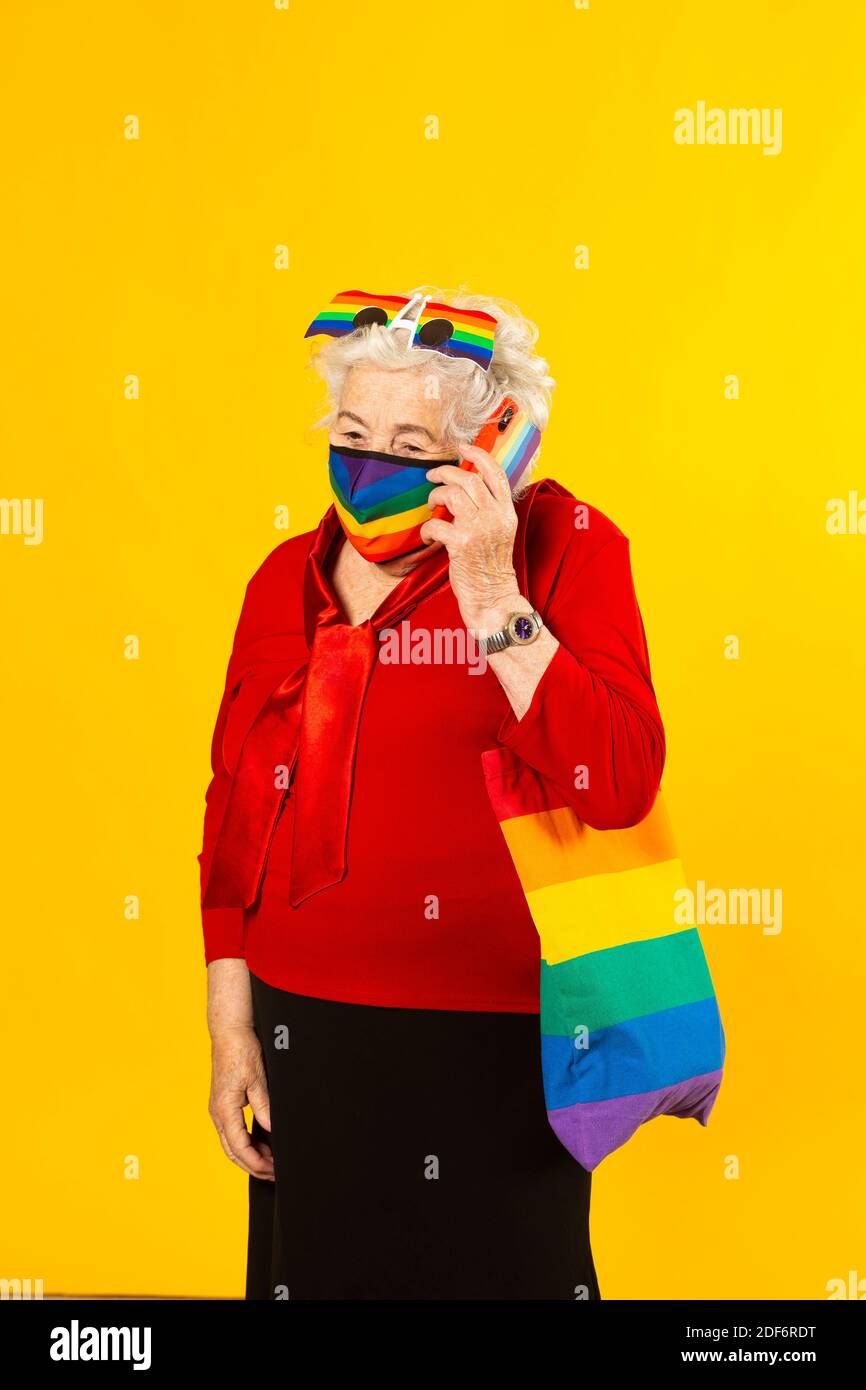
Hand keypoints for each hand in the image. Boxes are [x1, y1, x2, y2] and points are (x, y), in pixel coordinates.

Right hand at [208, 1024, 274, 1180]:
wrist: (229, 1032)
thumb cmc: (242, 1050)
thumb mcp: (257, 1079)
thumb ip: (264, 1107)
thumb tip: (272, 1131)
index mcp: (224, 1109)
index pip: (239, 1147)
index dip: (256, 1163)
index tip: (273, 1171)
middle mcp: (217, 1112)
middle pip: (232, 1151)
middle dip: (253, 1166)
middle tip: (274, 1174)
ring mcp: (218, 1109)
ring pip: (232, 1143)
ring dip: (250, 1155)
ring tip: (272, 1162)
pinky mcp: (223, 1104)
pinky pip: (233, 1131)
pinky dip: (247, 1142)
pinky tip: (262, 1144)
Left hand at [420, 443, 524, 631]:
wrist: (494, 598)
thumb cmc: (492, 567)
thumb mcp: (500, 532)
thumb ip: (489, 510)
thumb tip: (465, 488)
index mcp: (507, 512)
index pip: (495, 473)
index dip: (478, 455)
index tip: (463, 446)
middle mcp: (495, 516)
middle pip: (468, 479)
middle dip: (446, 472)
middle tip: (432, 476)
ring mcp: (479, 529)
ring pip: (452, 495)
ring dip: (436, 497)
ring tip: (432, 505)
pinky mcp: (461, 545)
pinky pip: (436, 524)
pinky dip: (428, 528)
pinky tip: (429, 536)